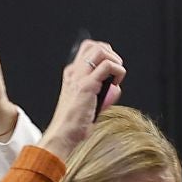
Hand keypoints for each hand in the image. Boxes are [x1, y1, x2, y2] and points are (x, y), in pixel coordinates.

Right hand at [39, 40, 124, 158]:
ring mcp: (79, 78)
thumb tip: (114, 88)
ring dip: (115, 60)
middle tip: (115, 71)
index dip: (104, 55)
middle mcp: (74, 73)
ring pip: (101, 51)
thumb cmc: (73, 124)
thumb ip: (100, 93)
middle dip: (111, 54)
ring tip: (116, 76)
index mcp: (72, 76)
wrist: (63, 135)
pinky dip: (118, 71)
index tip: (111, 70)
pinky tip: (116, 84)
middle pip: (94, 46)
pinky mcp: (87, 85)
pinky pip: (107, 66)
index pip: (88, 51)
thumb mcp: (87, 103)